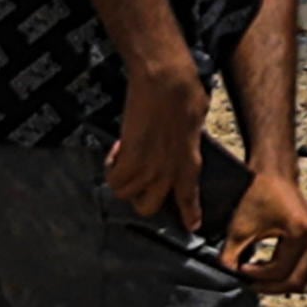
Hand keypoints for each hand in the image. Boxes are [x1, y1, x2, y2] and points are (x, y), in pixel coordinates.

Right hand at [105, 50, 208, 233]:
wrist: (167, 80)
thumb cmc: (185, 92)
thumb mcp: (196, 121)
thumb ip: (188, 142)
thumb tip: (182, 144)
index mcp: (190, 160)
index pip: (190, 195)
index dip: (189, 213)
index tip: (192, 226)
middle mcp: (169, 171)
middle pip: (149, 206)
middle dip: (139, 197)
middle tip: (136, 178)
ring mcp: (149, 167)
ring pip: (126, 195)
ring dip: (121, 179)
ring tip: (124, 158)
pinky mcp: (130, 159)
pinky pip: (113, 179)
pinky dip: (110, 166)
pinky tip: (116, 149)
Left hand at [223, 164, 306, 294]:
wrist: (275, 176)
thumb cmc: (258, 196)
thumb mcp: (239, 229)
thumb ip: (230, 259)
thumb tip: (228, 279)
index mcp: (302, 232)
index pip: (280, 272)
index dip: (255, 276)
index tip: (239, 268)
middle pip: (296, 281)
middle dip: (269, 286)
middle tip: (248, 282)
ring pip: (302, 278)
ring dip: (279, 282)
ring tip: (257, 275)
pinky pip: (306, 268)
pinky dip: (287, 273)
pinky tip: (268, 268)